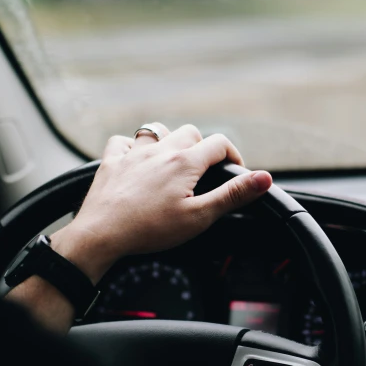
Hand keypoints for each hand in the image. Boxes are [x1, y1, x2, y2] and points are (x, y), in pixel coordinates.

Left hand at [50, 123, 272, 284]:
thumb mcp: (199, 217)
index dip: (233, 156)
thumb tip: (264, 178)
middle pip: (190, 133)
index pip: (219, 144)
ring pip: (156, 131)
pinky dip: (131, 146)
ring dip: (169, 141)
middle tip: (205, 171)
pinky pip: (122, 141)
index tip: (235, 172)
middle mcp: (159, 151)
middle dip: (202, 147)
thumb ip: (232, 195)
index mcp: (184, 162)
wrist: (101, 234)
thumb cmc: (149, 230)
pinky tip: (135, 159)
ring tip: (173, 160)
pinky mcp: (111, 163)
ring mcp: (133, 154)